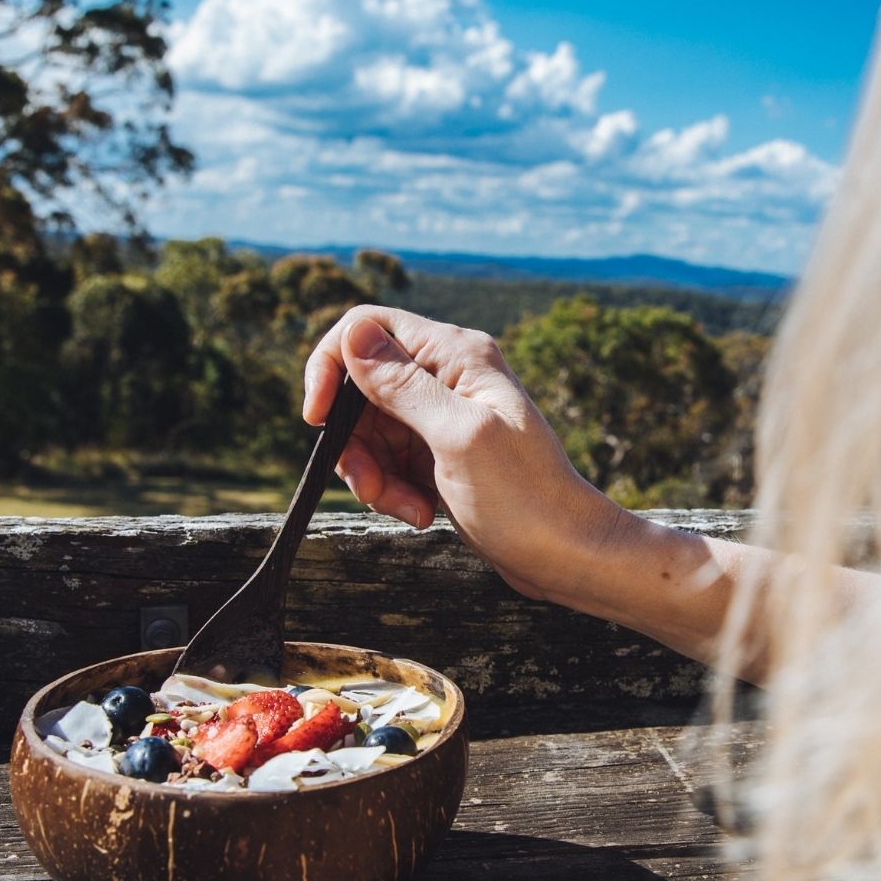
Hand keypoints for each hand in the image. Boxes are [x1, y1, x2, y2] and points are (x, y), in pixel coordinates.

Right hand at [303, 305, 625, 602]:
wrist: (563, 553)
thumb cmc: (523, 497)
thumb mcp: (458, 437)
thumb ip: (404, 385)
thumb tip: (354, 332)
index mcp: (457, 355)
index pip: (369, 326)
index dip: (332, 365)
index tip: (316, 418)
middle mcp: (448, 377)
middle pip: (361, 388)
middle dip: (353, 441)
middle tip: (370, 487)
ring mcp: (442, 418)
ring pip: (369, 431)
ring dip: (373, 474)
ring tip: (407, 509)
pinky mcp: (439, 454)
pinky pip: (389, 461)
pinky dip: (391, 490)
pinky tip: (420, 514)